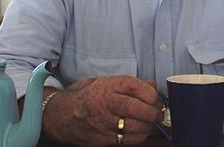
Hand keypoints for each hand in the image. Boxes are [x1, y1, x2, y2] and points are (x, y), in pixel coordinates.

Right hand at [42, 76, 163, 145]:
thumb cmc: (90, 96)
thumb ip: (130, 84)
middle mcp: (104, 103)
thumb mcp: (107, 83)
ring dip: (148, 126)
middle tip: (159, 112)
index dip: (150, 92)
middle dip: (153, 111)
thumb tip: (152, 85)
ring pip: (133, 126)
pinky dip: (139, 136)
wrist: (64, 115)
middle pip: (135, 107)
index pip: (133, 86)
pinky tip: (141, 131)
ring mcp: (103, 122)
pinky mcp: (103, 138)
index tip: (156, 96)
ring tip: (151, 122)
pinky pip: (127, 140)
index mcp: (107, 86)